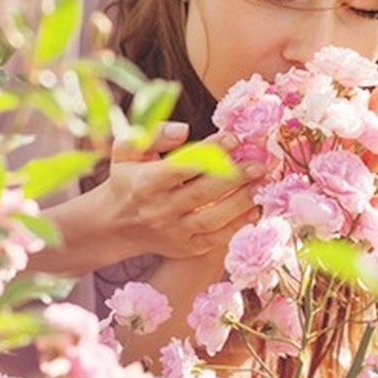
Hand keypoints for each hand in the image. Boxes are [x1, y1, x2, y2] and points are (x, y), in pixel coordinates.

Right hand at [98, 121, 263, 260]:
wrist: (116, 224)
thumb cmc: (127, 179)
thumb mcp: (128, 150)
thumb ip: (154, 134)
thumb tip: (184, 130)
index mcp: (145, 184)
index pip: (182, 167)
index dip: (210, 153)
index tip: (235, 138)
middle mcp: (159, 210)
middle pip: (202, 193)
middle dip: (234, 176)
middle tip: (259, 163)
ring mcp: (173, 232)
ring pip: (213, 218)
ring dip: (241, 201)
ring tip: (261, 183)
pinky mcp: (185, 247)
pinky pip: (216, 239)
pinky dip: (237, 225)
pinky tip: (255, 209)